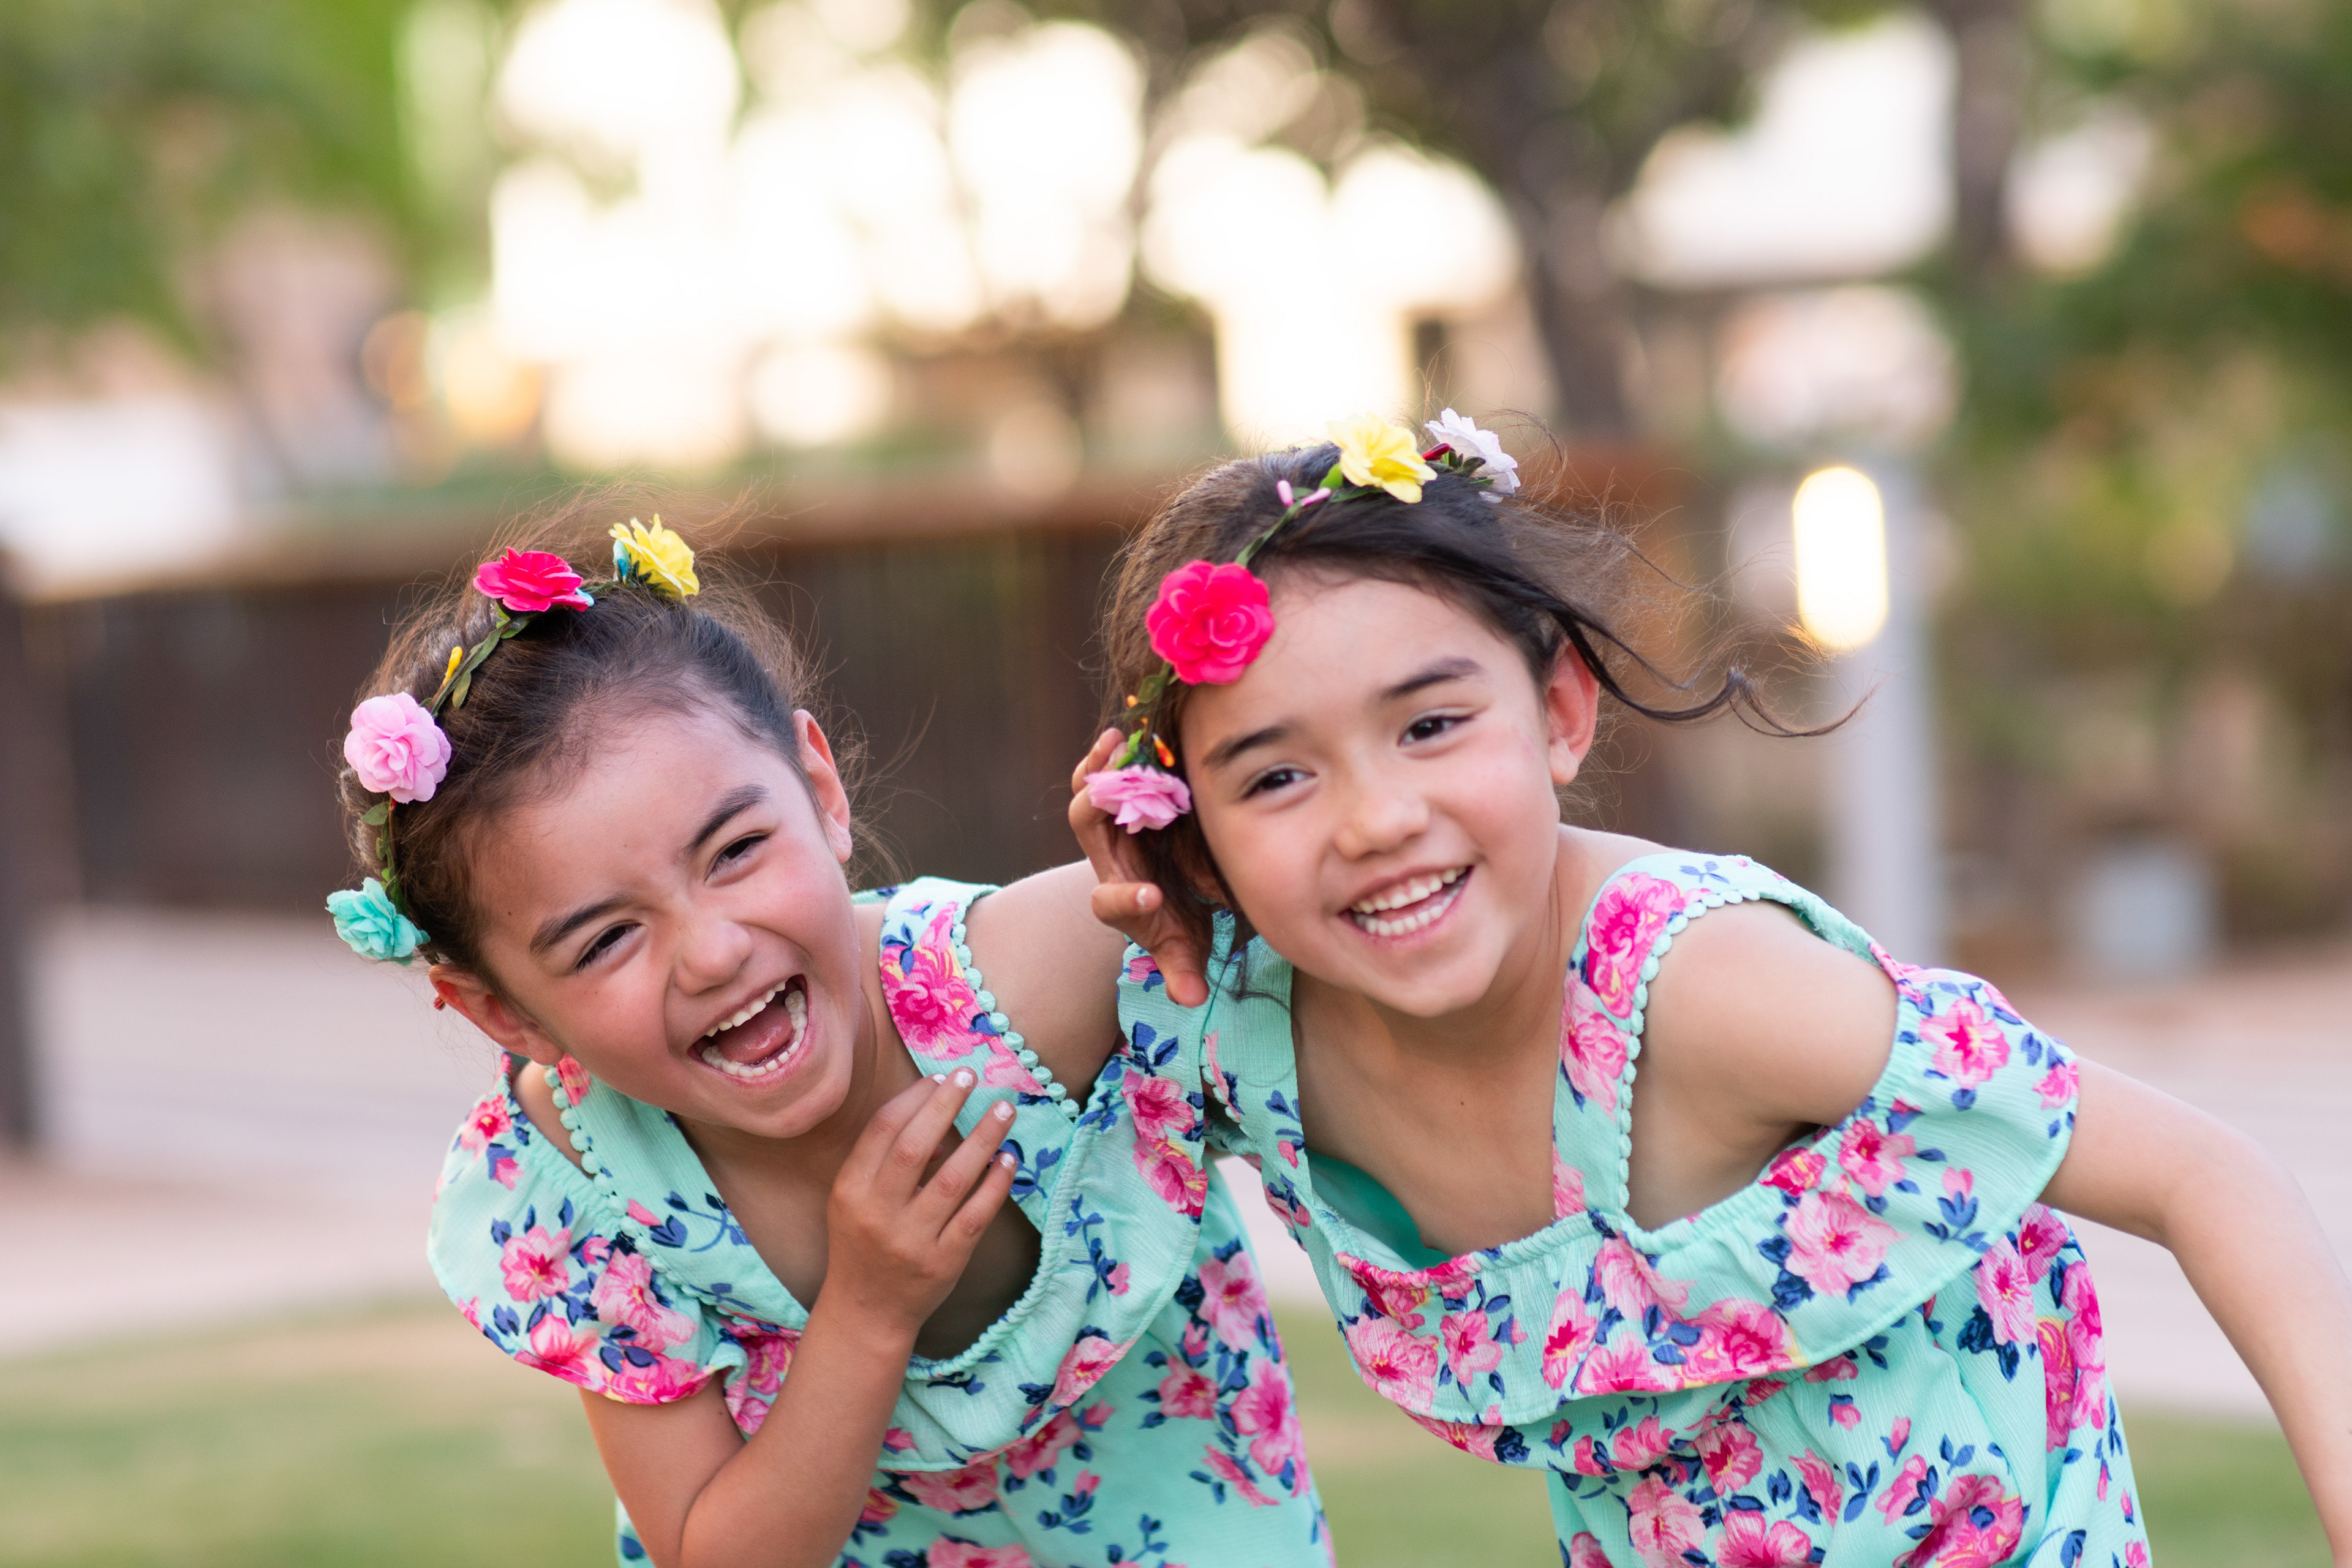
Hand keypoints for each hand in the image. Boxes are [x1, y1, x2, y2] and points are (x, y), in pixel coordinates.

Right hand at [824, 1070, 1017, 1336]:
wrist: (866, 1312)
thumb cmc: (862, 1243)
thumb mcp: (853, 1199)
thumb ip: (882, 1159)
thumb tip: (936, 1113)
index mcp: (850, 1191)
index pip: (882, 1131)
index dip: (914, 1099)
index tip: (941, 1077)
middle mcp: (878, 1214)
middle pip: (916, 1148)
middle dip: (946, 1106)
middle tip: (972, 1075)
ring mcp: (913, 1240)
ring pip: (954, 1179)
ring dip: (983, 1138)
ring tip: (1004, 1109)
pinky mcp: (944, 1262)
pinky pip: (976, 1214)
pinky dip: (995, 1183)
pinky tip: (1007, 1159)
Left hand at [1068, 726, 1210, 1005]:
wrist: (1172, 895)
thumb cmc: (1179, 922)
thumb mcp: (1186, 950)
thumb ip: (1183, 972)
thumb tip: (1191, 999)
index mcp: (1122, 900)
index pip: (1111, 902)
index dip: (1127, 900)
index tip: (1154, 897)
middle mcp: (1109, 859)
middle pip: (1087, 830)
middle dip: (1099, 809)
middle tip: (1123, 790)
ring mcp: (1112, 829)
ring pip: (1091, 796)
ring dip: (1100, 769)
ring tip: (1115, 743)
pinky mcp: (1122, 803)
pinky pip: (1101, 776)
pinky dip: (1105, 758)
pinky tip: (1119, 735)